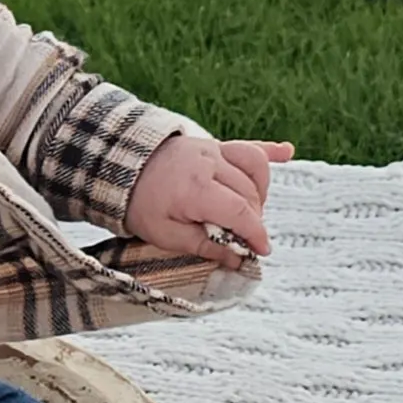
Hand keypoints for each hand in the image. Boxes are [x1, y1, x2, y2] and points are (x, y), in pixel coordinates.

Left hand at [124, 132, 292, 270]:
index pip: (240, 212)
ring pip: (254, 169)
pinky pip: (245, 146)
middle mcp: (209, 164)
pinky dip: (268, 151)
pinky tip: (287, 152)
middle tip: (243, 240)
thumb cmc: (138, 203)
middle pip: (249, 194)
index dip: (255, 234)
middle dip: (253, 220)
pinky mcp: (211, 144)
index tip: (261, 251)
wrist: (116, 164)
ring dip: (259, 193)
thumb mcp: (163, 234)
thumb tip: (238, 258)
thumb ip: (203, 245)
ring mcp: (211, 149)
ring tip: (247, 213)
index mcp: (196, 188)